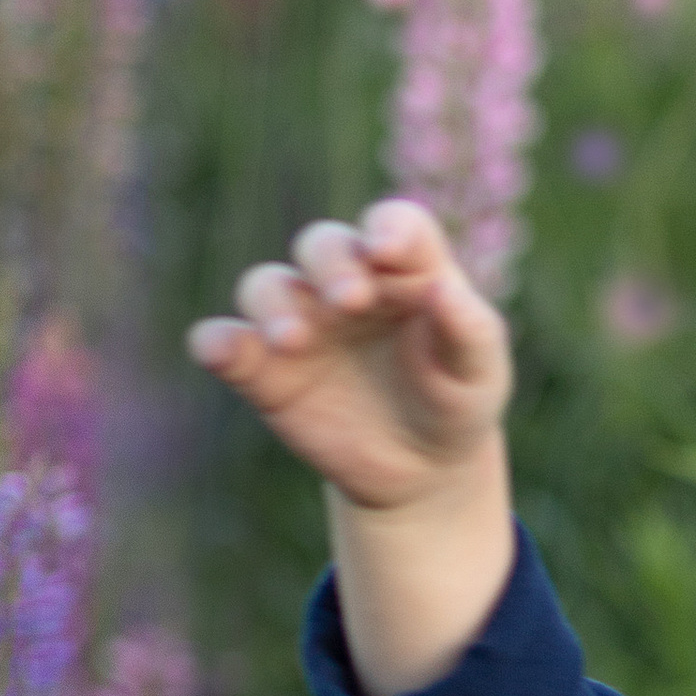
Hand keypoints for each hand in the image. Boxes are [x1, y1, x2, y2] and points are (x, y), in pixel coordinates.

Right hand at [187, 202, 510, 512]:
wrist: (423, 471)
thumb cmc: (457, 403)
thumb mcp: (481, 374)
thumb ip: (471, 330)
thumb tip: (445, 288)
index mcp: (408, 271)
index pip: (393, 225)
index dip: (387, 228)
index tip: (387, 250)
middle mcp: (348, 285)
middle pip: (322, 244)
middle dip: (330, 263)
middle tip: (350, 301)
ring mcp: (303, 324)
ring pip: (266, 286)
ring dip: (274, 304)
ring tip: (295, 340)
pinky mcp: (266, 371)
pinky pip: (225, 343)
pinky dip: (215, 341)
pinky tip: (220, 351)